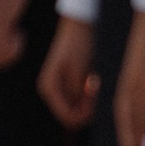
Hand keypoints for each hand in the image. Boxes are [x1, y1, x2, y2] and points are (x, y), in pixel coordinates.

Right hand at [37, 15, 97, 131]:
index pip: (67, 117)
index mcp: (49, 88)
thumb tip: (76, 119)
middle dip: (86, 107)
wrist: (79, 26)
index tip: (94, 95)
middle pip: (70, 115)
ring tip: (93, 79)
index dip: (84, 113)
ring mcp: (56, 88)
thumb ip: (77, 97)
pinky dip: (86, 94)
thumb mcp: (80, 72)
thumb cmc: (79, 45)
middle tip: (95, 86)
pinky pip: (76, 99)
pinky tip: (90, 78)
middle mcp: (49, 90)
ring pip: (74, 108)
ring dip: (87, 100)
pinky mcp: (64, 84)